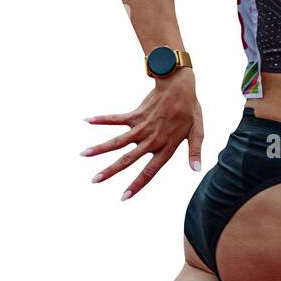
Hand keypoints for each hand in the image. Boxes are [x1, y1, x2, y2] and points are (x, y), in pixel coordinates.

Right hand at [82, 71, 203, 199]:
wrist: (179, 84)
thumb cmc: (189, 109)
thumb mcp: (197, 131)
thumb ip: (195, 151)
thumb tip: (196, 170)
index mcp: (165, 147)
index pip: (149, 171)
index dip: (137, 185)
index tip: (124, 196)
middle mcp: (150, 140)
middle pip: (127, 159)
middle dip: (110, 171)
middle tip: (94, 180)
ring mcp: (141, 127)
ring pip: (117, 141)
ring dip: (100, 148)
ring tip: (83, 154)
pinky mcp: (135, 114)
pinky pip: (116, 118)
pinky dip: (102, 119)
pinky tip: (87, 120)